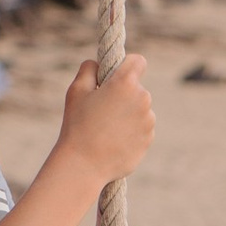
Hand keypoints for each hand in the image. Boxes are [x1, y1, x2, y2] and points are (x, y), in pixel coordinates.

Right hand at [55, 53, 154, 185]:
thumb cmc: (77, 125)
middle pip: (137, 89)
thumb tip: (98, 64)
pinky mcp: (148, 139)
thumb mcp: (76, 90)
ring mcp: (148, 121)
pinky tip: (112, 141)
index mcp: (125, 83)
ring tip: (105, 128)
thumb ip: (88, 69)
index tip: (117, 74)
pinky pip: (141, 129)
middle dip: (123, 94)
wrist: (84, 164)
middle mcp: (142, 99)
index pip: (138, 61)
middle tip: (102, 108)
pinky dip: (131, 131)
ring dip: (127, 114)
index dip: (128, 65)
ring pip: (140, 110)